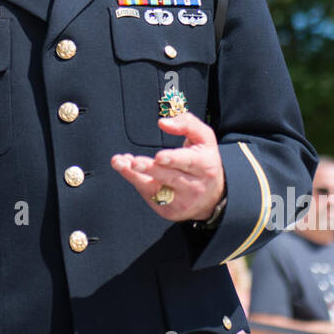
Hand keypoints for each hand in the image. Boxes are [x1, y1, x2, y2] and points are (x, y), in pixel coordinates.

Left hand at [110, 111, 225, 221]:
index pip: (188, 162)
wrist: (213, 196)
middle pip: (170, 177)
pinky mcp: (168, 211)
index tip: (159, 156)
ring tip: (120, 163)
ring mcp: (181, 202)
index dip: (173, 159)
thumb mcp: (204, 138)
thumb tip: (163, 123)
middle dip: (150, 169)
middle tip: (134, 162)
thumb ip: (187, 123)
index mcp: (205, 166)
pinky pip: (148, 195)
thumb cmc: (204, 161)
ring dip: (135, 176)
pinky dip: (135, 180)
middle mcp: (194, 186)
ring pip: (155, 189)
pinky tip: (126, 167)